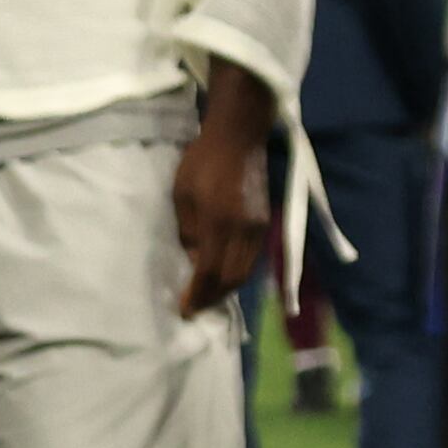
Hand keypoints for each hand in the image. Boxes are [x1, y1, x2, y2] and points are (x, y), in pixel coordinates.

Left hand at [172, 117, 274, 316]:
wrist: (239, 137)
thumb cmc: (201, 162)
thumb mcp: (182, 196)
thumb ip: (189, 232)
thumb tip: (194, 261)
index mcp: (219, 222)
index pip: (210, 271)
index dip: (198, 295)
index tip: (184, 309)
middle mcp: (244, 230)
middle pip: (232, 278)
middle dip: (213, 298)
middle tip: (194, 308)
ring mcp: (259, 227)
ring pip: (246, 271)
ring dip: (227, 289)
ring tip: (207, 297)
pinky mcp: (265, 222)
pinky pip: (253, 258)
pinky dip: (238, 273)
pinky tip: (224, 277)